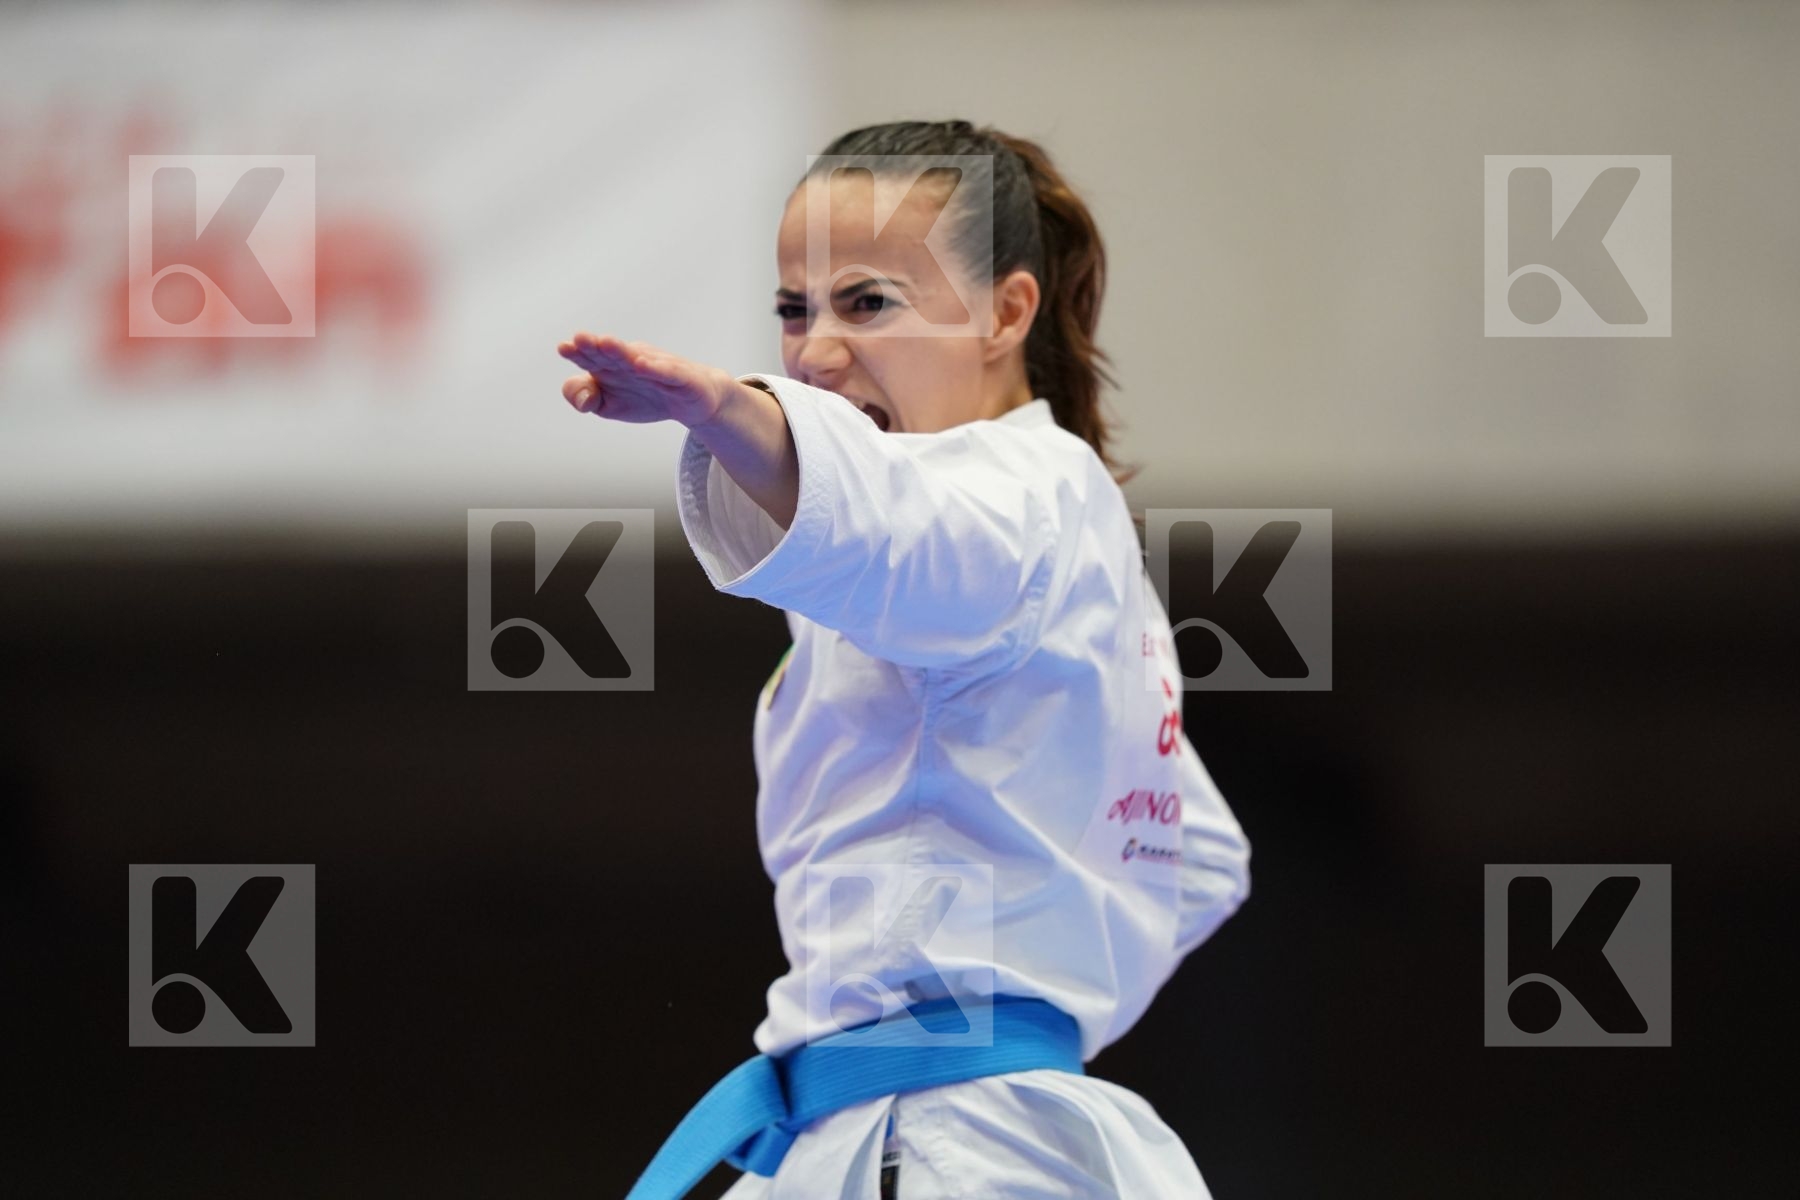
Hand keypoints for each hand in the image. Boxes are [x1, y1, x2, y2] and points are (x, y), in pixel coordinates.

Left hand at [556, 332, 740, 428]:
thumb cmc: (649, 397)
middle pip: (611, 353)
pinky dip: (655, 368)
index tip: (564, 348)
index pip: (592, 358)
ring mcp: (657, 367)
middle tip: (580, 338)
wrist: (694, 402)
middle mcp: (632, 361)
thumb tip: (582, 399)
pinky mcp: (681, 378)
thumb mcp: (609, 406)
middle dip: (596, 346)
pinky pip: (667, 372)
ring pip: (636, 358)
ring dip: (621, 351)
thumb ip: (587, 399)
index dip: (578, 352)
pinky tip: (641, 365)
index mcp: (612, 366)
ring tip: (605, 343)